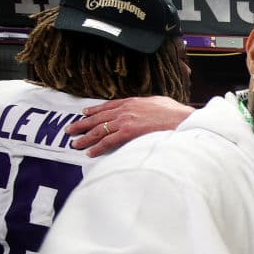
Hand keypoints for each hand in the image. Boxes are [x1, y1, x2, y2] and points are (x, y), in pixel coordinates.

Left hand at [66, 97, 194, 156]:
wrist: (182, 119)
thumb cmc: (176, 113)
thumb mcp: (160, 103)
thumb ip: (149, 106)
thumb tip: (149, 111)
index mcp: (133, 101)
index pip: (108, 106)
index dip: (95, 110)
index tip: (85, 113)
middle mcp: (126, 109)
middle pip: (99, 117)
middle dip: (83, 124)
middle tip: (71, 129)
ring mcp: (126, 120)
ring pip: (99, 129)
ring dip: (85, 137)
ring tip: (75, 143)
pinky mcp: (128, 132)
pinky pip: (108, 141)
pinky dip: (97, 147)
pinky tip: (90, 152)